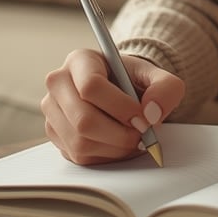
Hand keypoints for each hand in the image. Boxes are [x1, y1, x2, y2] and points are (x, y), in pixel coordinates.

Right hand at [41, 49, 184, 165]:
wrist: (119, 89)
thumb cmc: (131, 79)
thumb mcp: (155, 75)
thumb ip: (165, 87)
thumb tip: (152, 113)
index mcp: (80, 60)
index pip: (91, 86)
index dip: (121, 107)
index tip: (142, 117)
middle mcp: (59, 84)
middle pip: (83, 119)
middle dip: (119, 134)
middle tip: (142, 134)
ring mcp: (52, 110)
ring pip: (80, 141)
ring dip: (114, 147)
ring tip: (133, 139)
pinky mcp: (54, 134)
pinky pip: (78, 156)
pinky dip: (104, 156)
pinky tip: (118, 144)